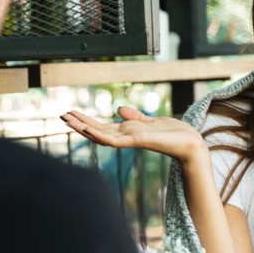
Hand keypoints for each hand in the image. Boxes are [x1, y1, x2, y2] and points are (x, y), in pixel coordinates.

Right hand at [61, 106, 205, 164]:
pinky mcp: (138, 142)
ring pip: (101, 136)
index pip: (102, 127)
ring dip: (84, 128)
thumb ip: (135, 117)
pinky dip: (101, 135)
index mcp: (128, 133)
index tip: (71, 113)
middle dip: (79, 124)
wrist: (191, 143)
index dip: (86, 120)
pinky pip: (115, 140)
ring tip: (68, 120)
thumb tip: (120, 108)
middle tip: (62, 115)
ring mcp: (130, 141)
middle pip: (97, 131)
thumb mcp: (151, 121)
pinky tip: (89, 130)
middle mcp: (126, 138)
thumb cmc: (175, 134)